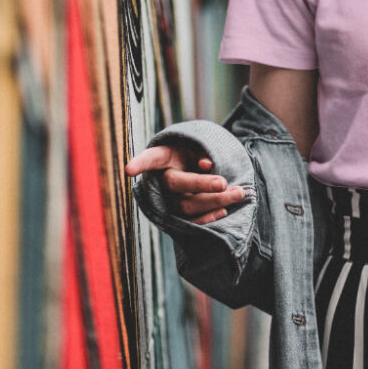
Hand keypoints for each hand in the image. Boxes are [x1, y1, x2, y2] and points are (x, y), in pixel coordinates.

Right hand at [125, 144, 245, 224]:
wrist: (195, 170)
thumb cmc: (194, 154)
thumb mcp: (197, 146)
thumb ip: (201, 152)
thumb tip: (206, 164)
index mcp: (163, 157)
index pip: (151, 158)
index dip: (140, 163)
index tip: (128, 170)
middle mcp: (162, 180)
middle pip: (178, 184)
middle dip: (203, 184)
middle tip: (224, 183)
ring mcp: (169, 201)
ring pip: (187, 205)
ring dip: (215, 201)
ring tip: (239, 193)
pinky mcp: (179, 216)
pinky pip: (191, 222)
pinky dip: (208, 219)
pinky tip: (224, 212)